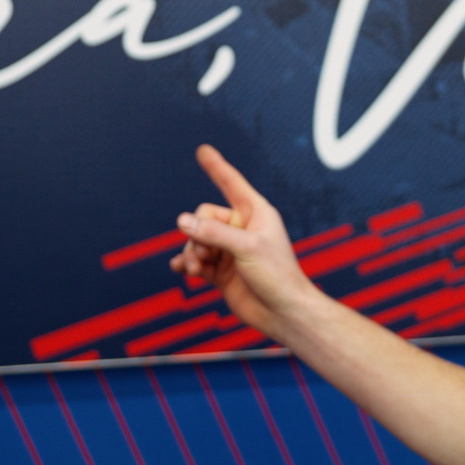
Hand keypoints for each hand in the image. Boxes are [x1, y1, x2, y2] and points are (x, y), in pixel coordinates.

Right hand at [168, 145, 319, 335]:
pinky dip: (185, 265)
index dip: (216, 167)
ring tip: (195, 268)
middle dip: (196, 233)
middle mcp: (241, 229)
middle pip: (203, 216)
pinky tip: (180, 270)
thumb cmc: (277, 276)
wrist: (283, 314)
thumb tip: (182, 222)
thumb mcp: (247, 248)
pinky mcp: (221, 272)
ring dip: (190, 252)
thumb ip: (213, 232)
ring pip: (195, 240)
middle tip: (203, 252)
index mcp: (255, 213)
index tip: (202, 150)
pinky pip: (194, 261)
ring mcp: (229, 250)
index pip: (231, 183)